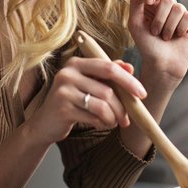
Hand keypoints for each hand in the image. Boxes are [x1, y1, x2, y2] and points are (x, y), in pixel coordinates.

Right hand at [24, 57, 145, 144]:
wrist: (46, 123)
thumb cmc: (72, 101)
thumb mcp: (89, 84)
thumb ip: (107, 75)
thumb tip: (130, 67)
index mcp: (76, 63)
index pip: (109, 67)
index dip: (128, 81)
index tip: (142, 94)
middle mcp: (68, 73)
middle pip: (108, 90)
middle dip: (122, 107)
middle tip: (127, 119)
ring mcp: (63, 90)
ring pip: (103, 105)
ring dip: (112, 118)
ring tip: (111, 122)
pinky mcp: (63, 108)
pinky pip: (94, 117)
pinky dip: (102, 123)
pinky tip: (99, 124)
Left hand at [129, 0, 187, 86]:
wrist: (161, 64)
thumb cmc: (146, 45)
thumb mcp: (135, 23)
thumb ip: (136, 2)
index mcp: (153, 3)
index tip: (150, 1)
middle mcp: (168, 6)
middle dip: (159, 18)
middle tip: (155, 32)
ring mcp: (181, 13)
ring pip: (178, 8)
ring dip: (168, 26)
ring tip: (165, 37)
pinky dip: (179, 29)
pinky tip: (177, 37)